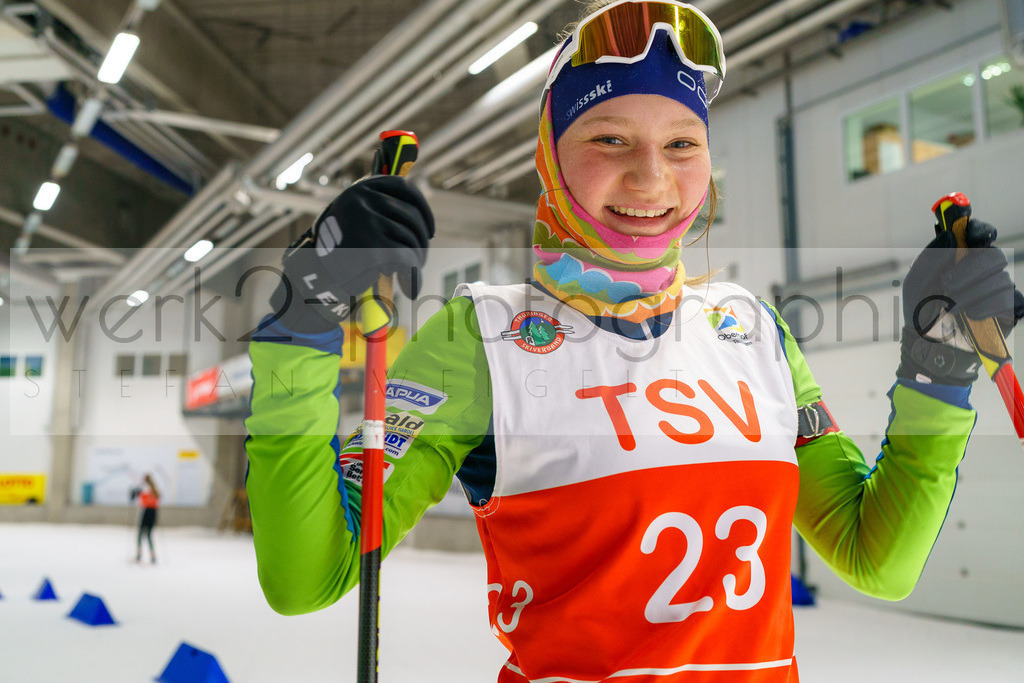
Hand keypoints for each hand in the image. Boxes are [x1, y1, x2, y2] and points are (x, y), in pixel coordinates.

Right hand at [269, 176, 433, 331]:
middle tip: (420, 260)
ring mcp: (367, 222)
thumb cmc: (339, 250)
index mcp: (360, 189)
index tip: (428, 230)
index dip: (423, 210)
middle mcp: (363, 200)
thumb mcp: (356, 221)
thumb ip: (381, 212)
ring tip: (412, 273)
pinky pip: (407, 259)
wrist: (313, 277)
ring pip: (411, 239)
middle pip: (411, 217)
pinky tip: (409, 287)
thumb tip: (420, 218)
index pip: (404, 189)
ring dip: (418, 260)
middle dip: (421, 242)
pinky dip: (413, 274)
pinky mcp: (372, 248)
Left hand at [899, 219, 1023, 384]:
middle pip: (994, 256)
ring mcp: (996, 291)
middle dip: (969, 270)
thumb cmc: (920, 312)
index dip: (979, 230)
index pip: (980, 235)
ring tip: (951, 308)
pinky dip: (986, 308)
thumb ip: (930, 257)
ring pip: (1000, 280)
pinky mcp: (1007, 311)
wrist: (927, 346)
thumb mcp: (916, 283)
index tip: (970, 236)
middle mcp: (983, 272)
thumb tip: (951, 234)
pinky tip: (970, 317)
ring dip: (970, 294)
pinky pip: (1009, 301)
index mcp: (961, 259)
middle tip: (947, 285)